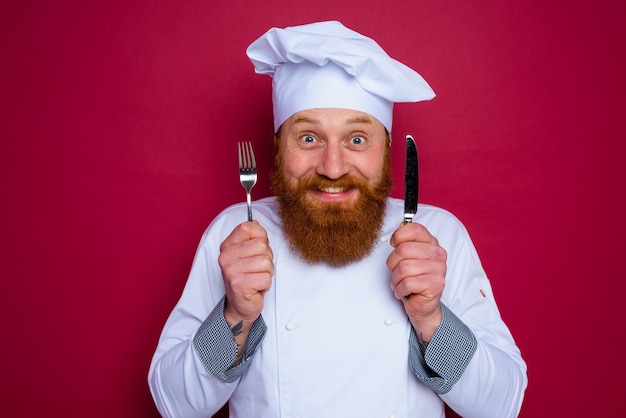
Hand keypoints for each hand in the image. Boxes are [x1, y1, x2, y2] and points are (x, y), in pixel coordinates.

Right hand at [218, 221, 273, 323]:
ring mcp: (230, 270)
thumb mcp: (248, 254)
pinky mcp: (238, 284)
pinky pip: (266, 278)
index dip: (261, 238)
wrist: (240, 306)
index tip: (256, 251)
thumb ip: (252, 237)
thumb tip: (255, 223)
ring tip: (256, 278)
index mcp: (227, 245)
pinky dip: (265, 284)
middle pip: (262, 245)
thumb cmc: (247, 278)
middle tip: (256, 270)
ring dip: (267, 273)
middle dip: (266, 259)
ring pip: (266, 261)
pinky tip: (255, 288)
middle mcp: (226, 256)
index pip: (249, 227)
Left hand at [386, 222, 446, 339]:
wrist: (423, 305)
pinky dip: (400, 290)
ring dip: (396, 279)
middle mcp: (437, 254)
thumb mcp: (409, 257)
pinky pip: (407, 283)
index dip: (398, 236)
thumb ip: (405, 242)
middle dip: (392, 263)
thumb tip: (396, 234)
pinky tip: (405, 291)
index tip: (394, 245)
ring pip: (403, 268)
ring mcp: (438, 269)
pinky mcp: (434, 284)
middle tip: (396, 272)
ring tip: (400, 283)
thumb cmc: (414, 279)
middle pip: (403, 250)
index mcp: (431, 243)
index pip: (414, 229)